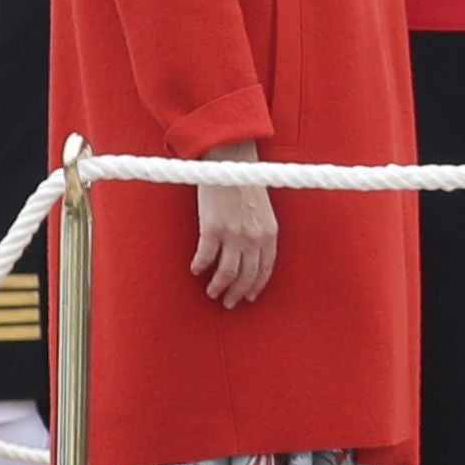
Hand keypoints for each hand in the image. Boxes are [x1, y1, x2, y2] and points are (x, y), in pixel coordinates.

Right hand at [188, 144, 276, 308]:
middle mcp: (254, 237)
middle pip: (246, 275)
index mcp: (269, 233)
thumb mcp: (262, 210)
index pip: (265, 268)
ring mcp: (233, 234)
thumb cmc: (245, 184)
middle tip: (228, 303)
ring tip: (212, 292)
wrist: (230, 162)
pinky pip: (205, 256)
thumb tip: (252, 252)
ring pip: (227, 273)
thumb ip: (259, 231)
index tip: (249, 296)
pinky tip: (195, 270)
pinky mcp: (212, 228)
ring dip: (218, 286)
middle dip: (237, 293)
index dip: (256, 285)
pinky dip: (200, 266)